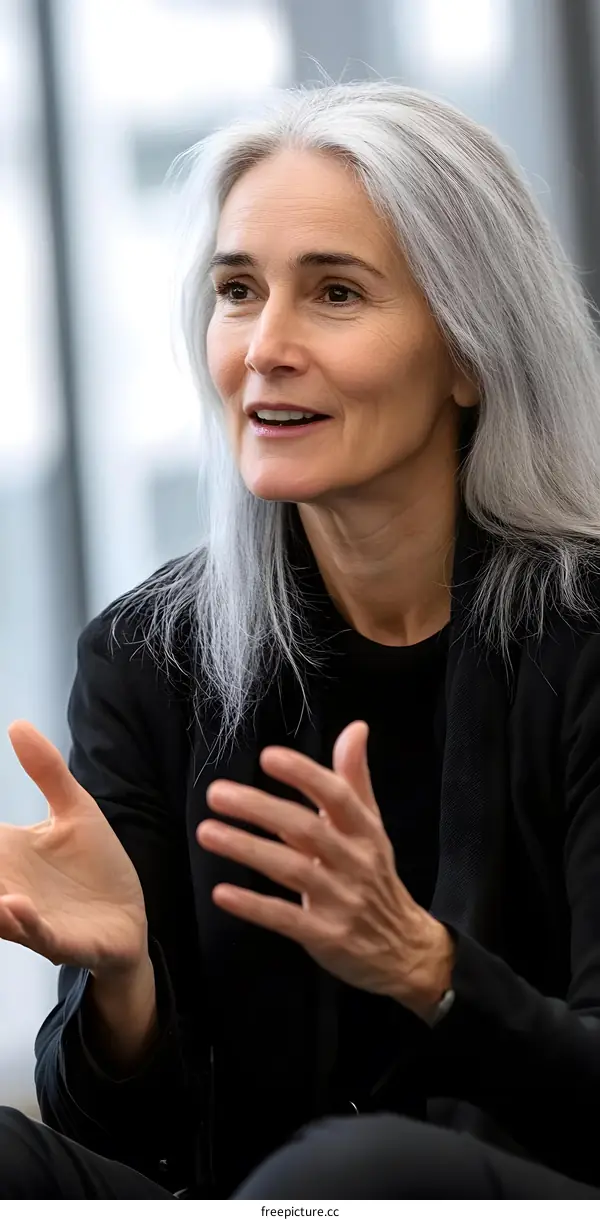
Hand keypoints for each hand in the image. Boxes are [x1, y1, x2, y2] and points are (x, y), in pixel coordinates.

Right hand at [2, 720, 148, 975]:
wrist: (131, 918)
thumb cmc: (96, 867)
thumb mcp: (75, 810)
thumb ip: (46, 771)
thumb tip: (17, 723)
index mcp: (7, 853)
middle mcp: (8, 886)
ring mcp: (30, 916)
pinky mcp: (58, 940)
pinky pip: (34, 933)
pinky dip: (22, 922)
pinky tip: (15, 905)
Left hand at [198, 721, 454, 1018]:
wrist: (404, 949)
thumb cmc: (375, 876)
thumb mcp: (372, 826)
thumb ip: (354, 779)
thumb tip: (356, 728)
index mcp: (366, 831)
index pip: (337, 796)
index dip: (304, 775)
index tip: (268, 757)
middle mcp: (355, 862)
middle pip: (307, 830)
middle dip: (260, 809)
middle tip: (216, 793)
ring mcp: (342, 901)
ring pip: (292, 871)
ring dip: (247, 849)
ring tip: (207, 832)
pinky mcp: (327, 937)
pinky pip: (286, 919)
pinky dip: (254, 906)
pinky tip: (222, 892)